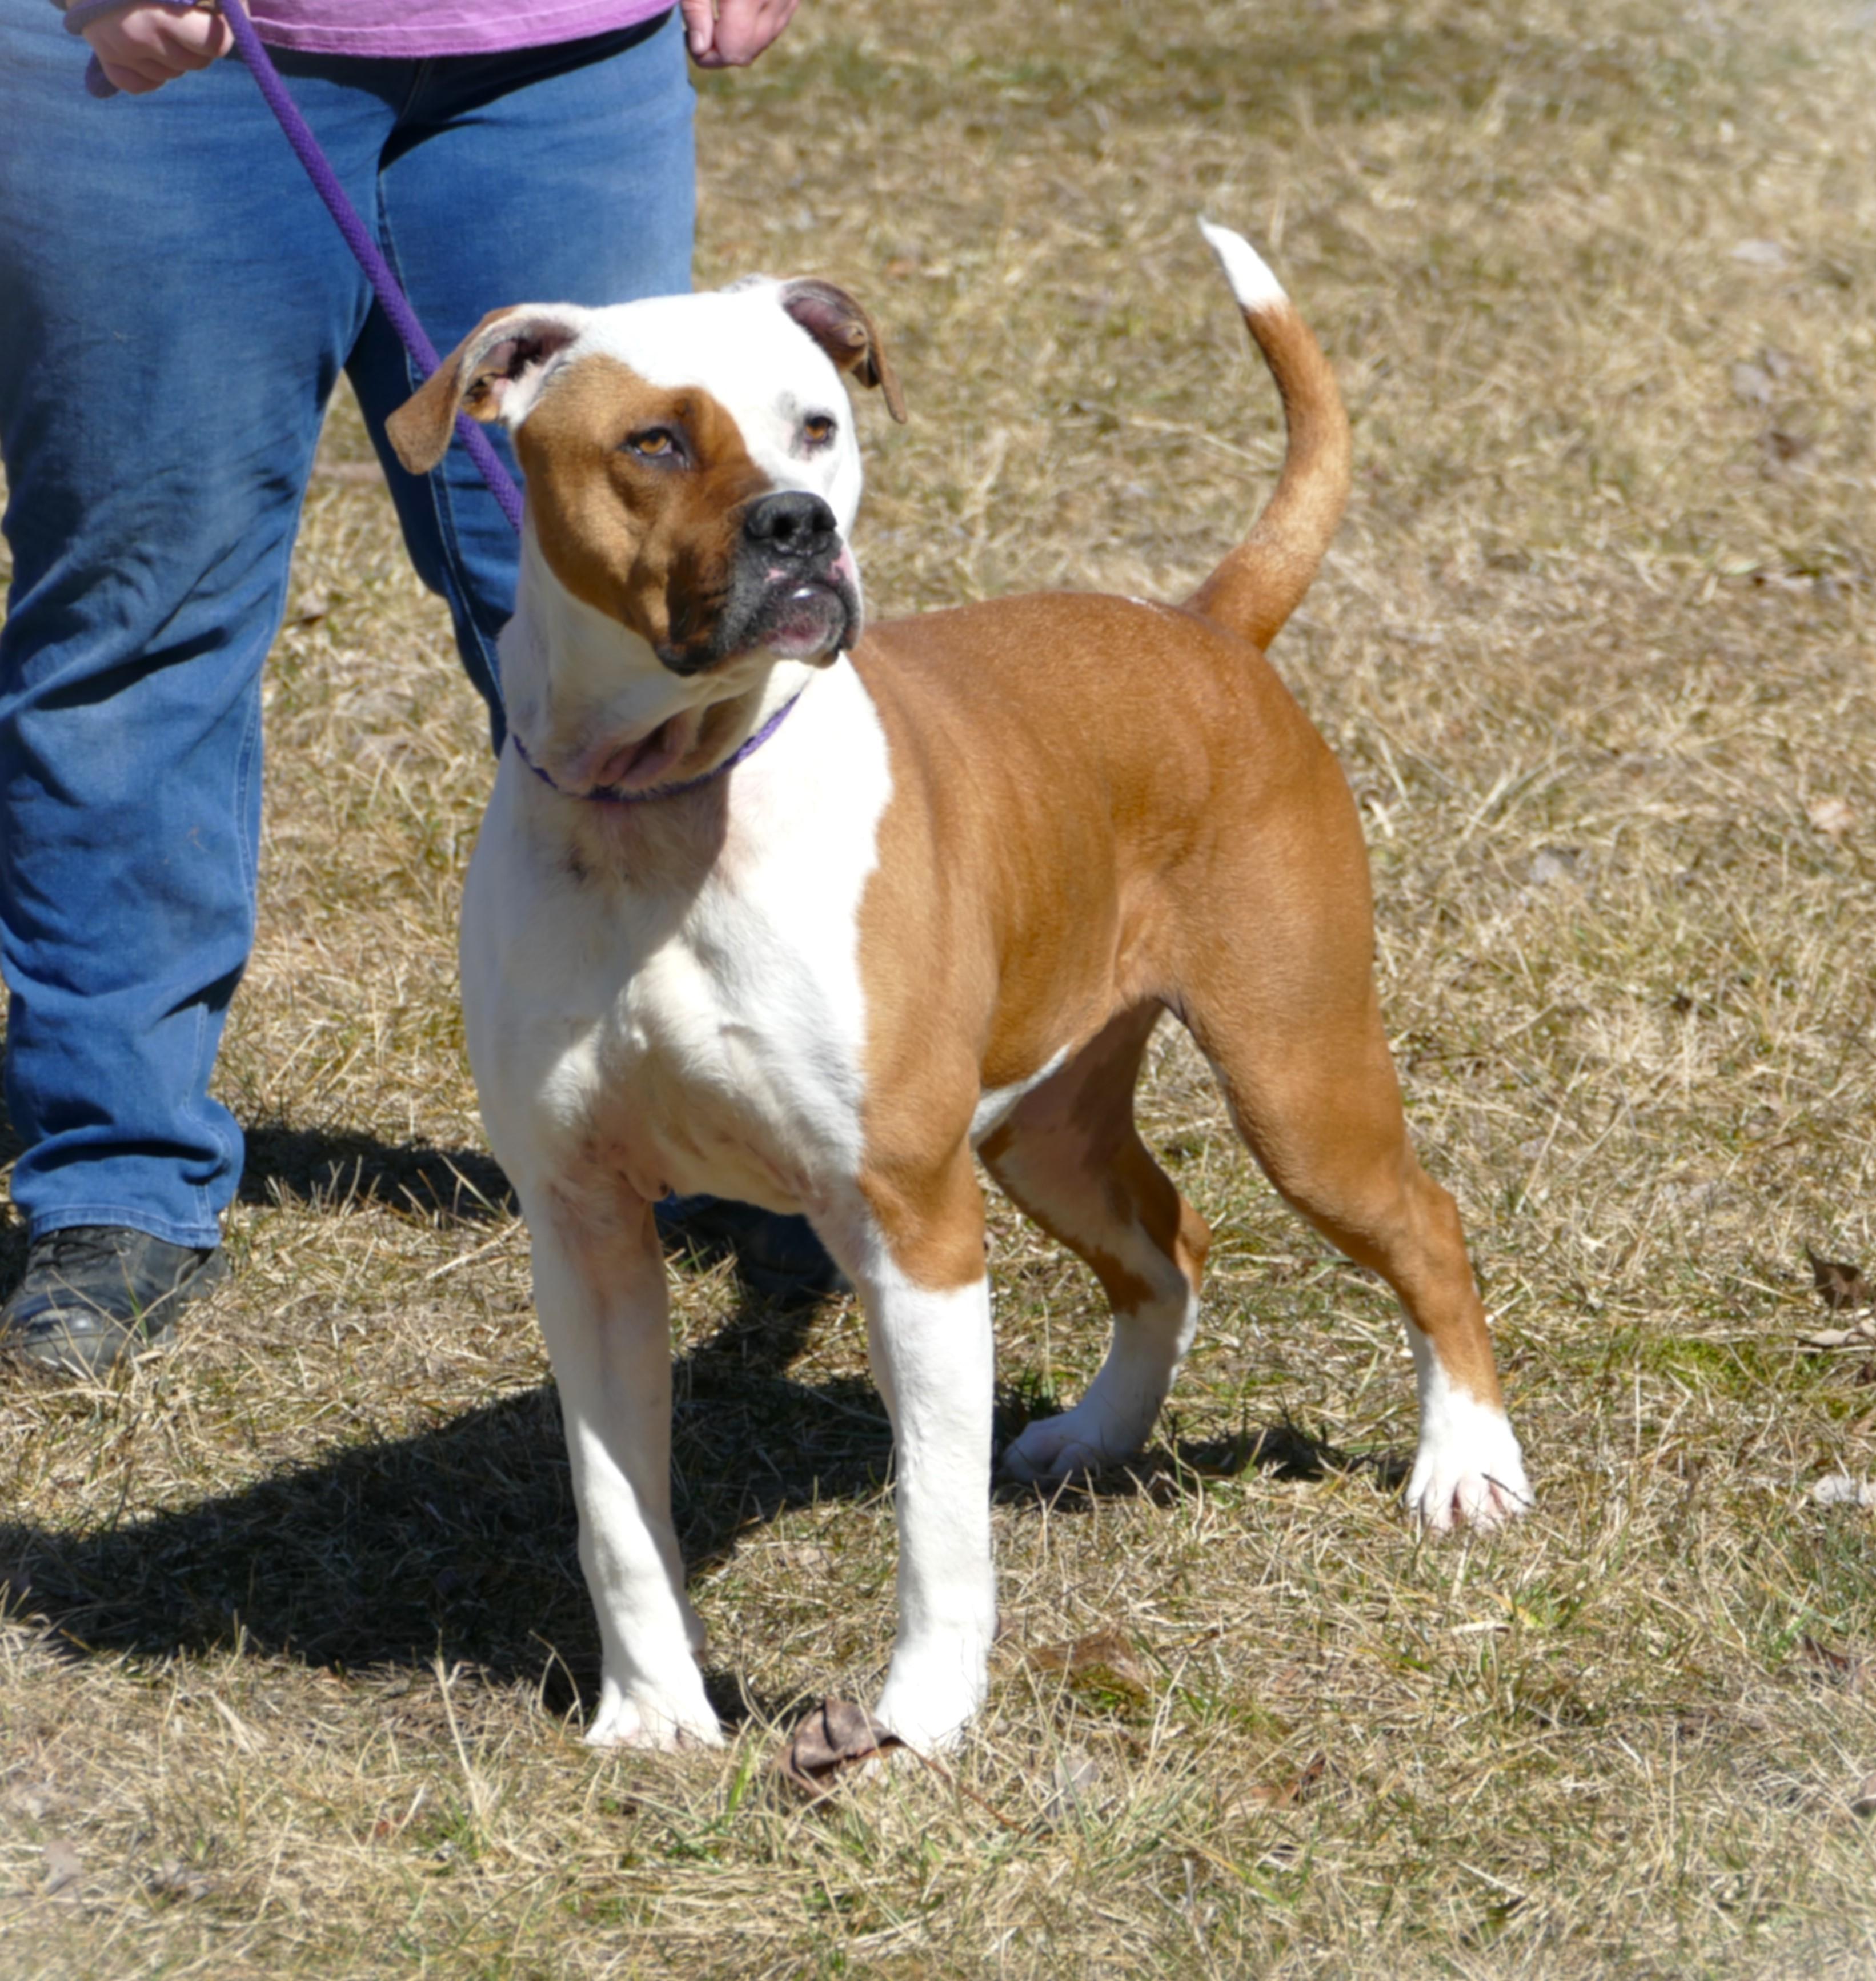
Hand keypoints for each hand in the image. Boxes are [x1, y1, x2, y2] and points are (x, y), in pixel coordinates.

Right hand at [82, 2, 233, 94]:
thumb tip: (239, 11)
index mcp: (164, 10)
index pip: (215, 44)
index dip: (222, 30)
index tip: (216, 17)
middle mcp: (141, 33)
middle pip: (197, 62)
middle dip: (198, 44)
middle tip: (185, 19)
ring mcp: (120, 49)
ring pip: (172, 73)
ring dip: (175, 56)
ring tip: (161, 26)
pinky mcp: (106, 58)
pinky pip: (140, 84)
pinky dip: (150, 73)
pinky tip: (148, 50)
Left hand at [679, 0, 798, 68]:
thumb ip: (695, 10)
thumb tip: (700, 50)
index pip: (732, 50)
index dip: (707, 54)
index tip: (689, 37)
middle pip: (746, 53)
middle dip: (720, 50)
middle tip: (700, 28)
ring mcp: (789, 0)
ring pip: (761, 44)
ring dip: (737, 40)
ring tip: (718, 15)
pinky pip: (773, 28)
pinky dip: (753, 28)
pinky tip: (736, 8)